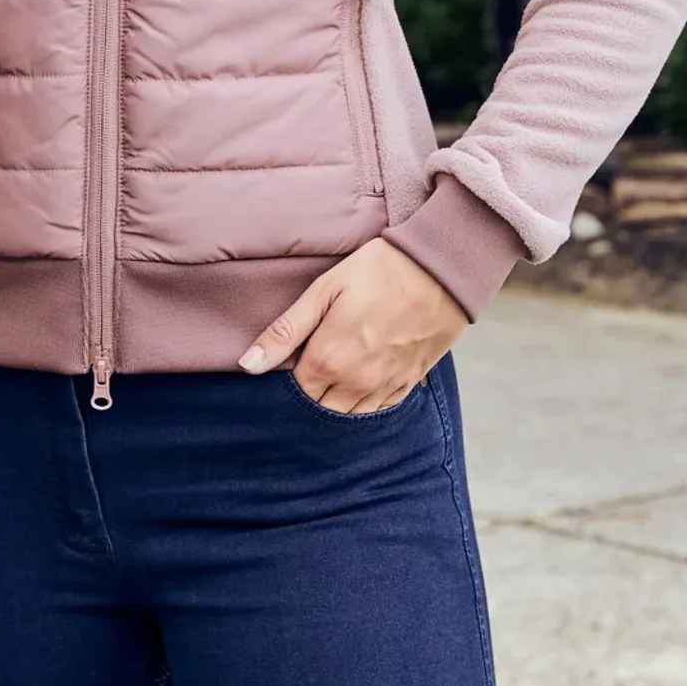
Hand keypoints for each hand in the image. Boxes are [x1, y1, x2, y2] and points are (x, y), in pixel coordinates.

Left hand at [236, 235, 468, 412]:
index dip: (289, 377)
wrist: (439, 269)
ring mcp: (385, 387)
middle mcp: (356, 384)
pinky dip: (365, 403)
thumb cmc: (377, 271)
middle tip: (315, 364)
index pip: (295, 392)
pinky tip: (362, 382)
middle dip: (311, 394)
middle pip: (320, 410)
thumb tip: (247, 366)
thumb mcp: (324, 291)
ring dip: (337, 402)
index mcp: (328, 361)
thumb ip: (284, 331)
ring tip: (337, 373)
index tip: (294, 357)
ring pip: (349, 416)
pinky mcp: (409, 383)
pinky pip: (379, 411)